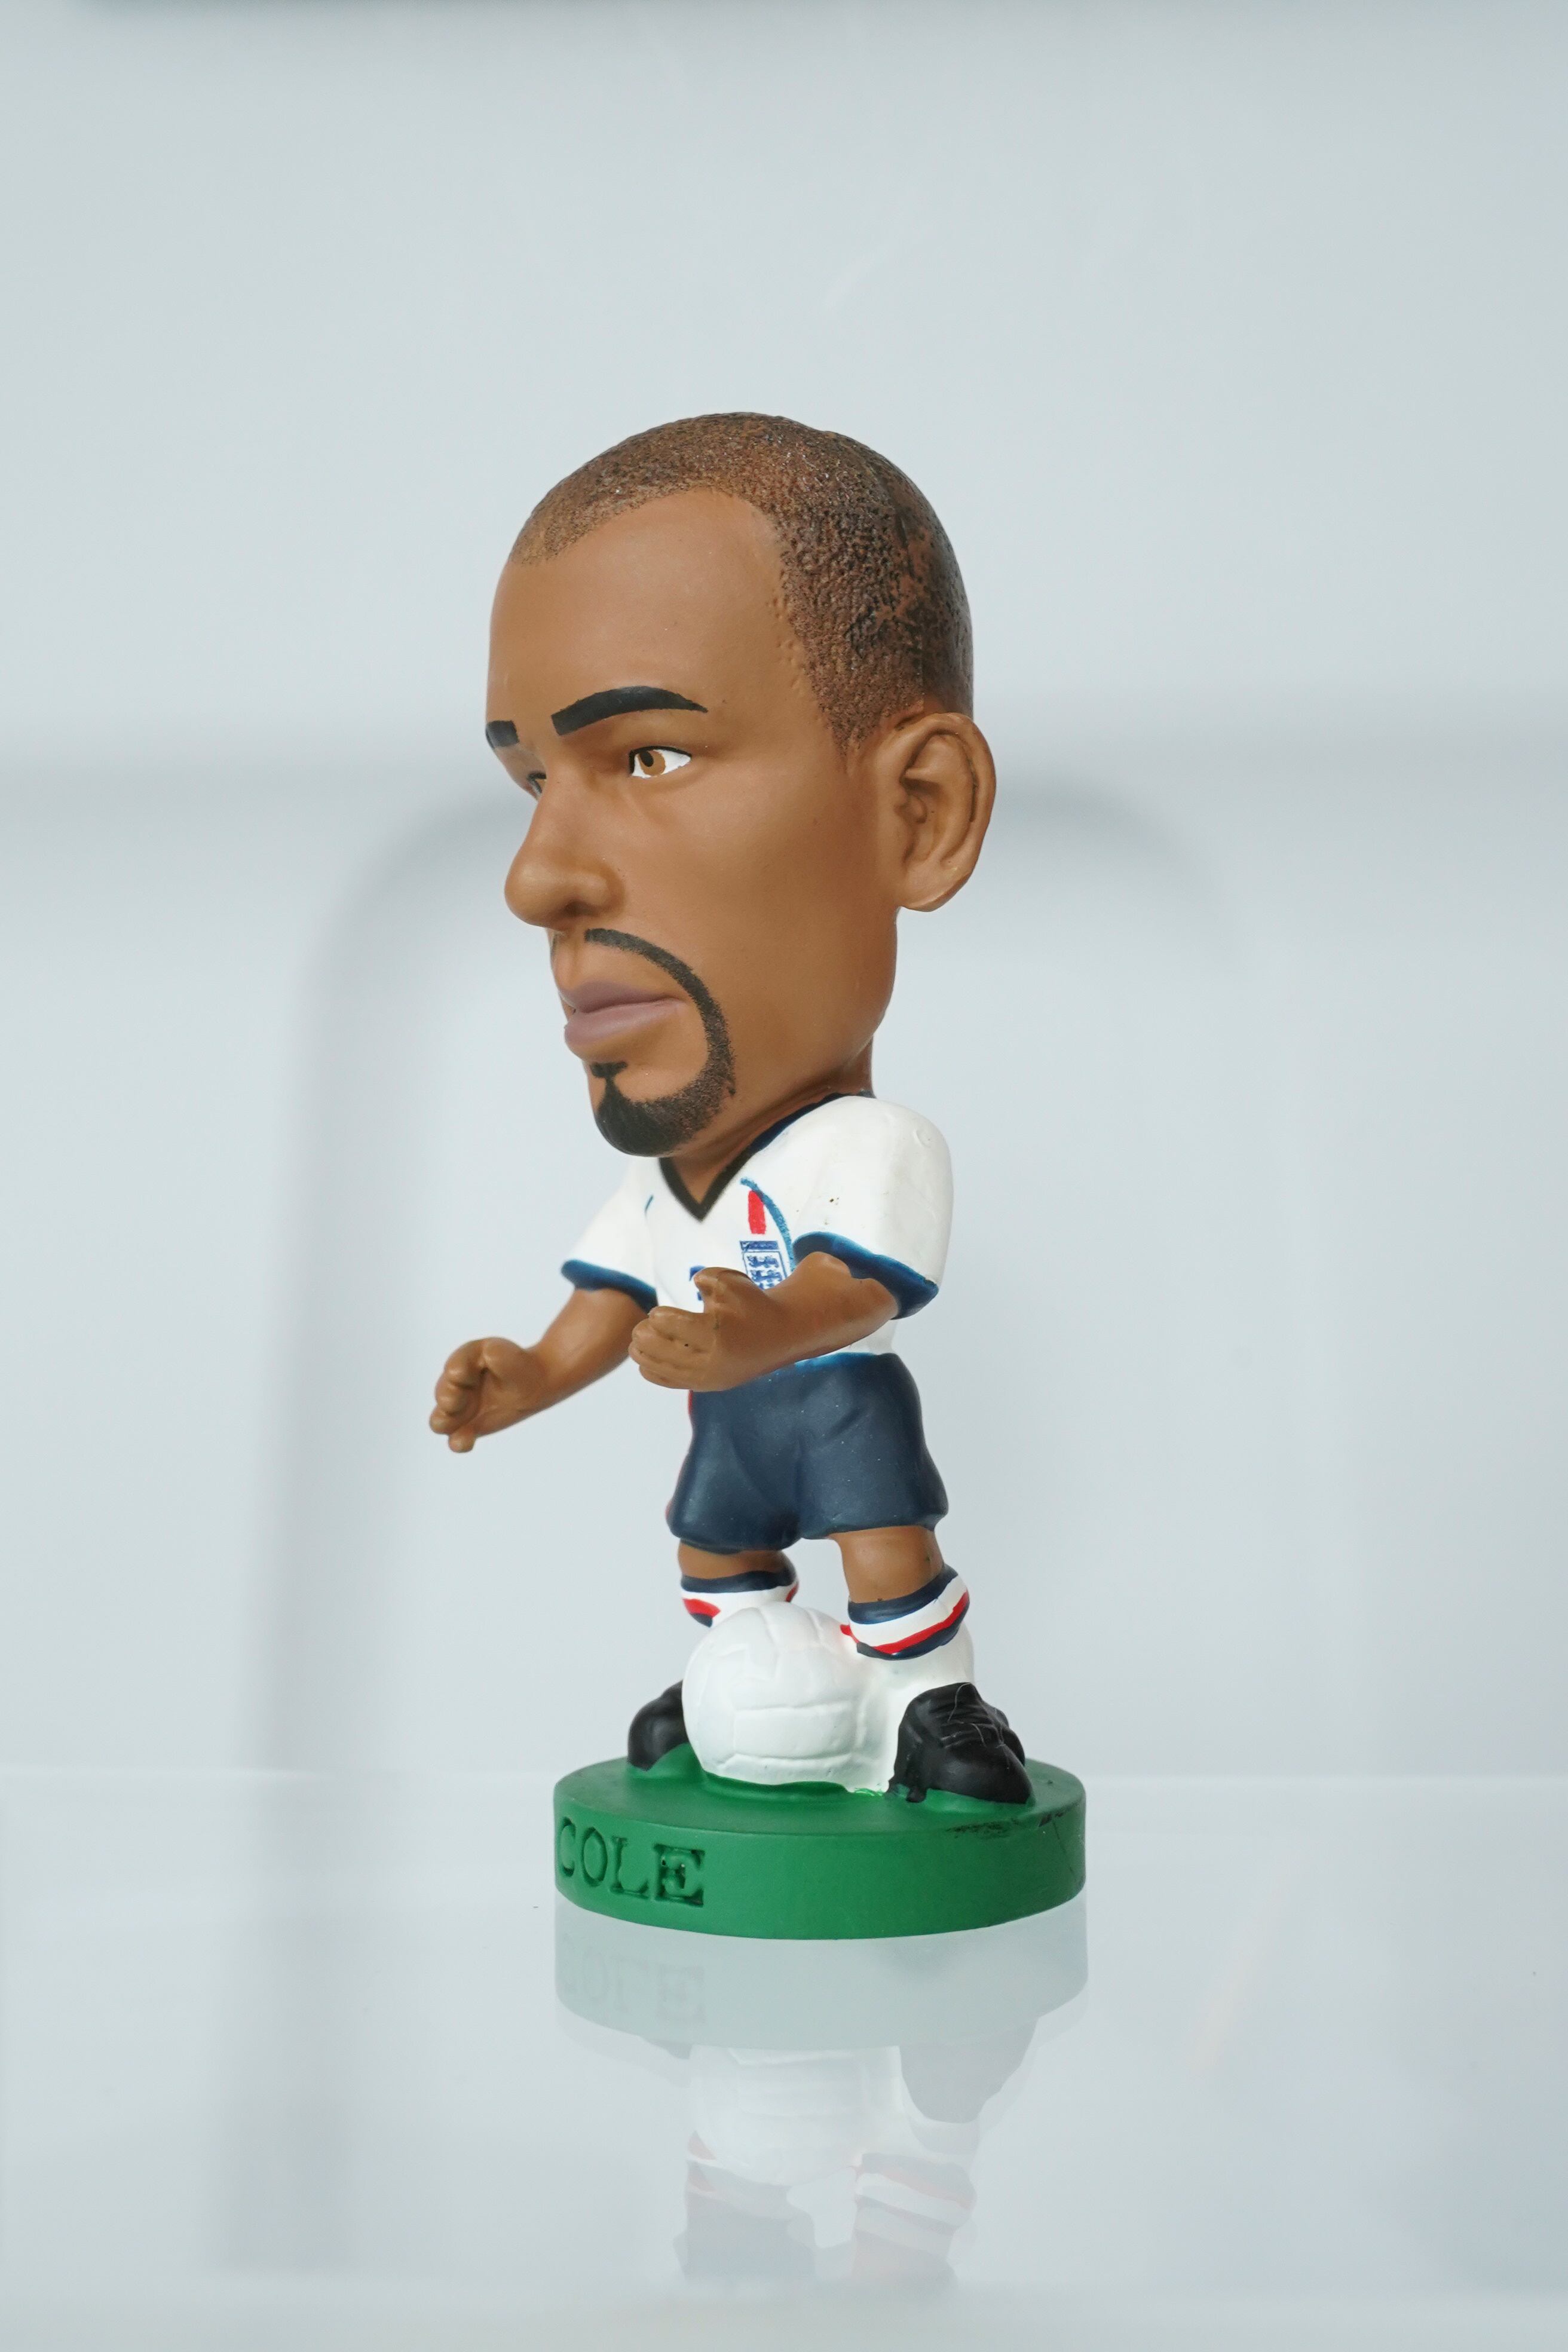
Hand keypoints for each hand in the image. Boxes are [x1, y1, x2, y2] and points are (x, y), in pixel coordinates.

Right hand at [430, 1337, 550, 1451]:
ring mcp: (461, 1408)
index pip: (455, 1368)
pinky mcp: (468, 1427)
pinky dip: (458, 1442)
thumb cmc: (517, 1365)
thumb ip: (498, 1353)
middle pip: (443, 1394)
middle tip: (457, 1402)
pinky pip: (457, 1438)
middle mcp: (456, 1386)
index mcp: (464, 1362)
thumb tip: (489, 1353)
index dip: (458, 1373)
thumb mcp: (511, 1355)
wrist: (531, 1384)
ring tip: (458, 1426)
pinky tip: (465, 1443)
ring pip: (441, 1419)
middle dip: (448, 1398)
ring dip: (446, 1422)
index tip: (464, 1375)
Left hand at [629, 1268, 782, 1391]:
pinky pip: (673, 1383)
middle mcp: (711, 1360)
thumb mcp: (732, 1281)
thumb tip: (691, 1284)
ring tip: (637, 1343)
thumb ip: (706, 1279)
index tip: (656, 1312)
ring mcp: (709, 1377)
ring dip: (645, 1356)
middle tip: (641, 1327)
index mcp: (716, 1333)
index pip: (672, 1326)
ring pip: (663, 1370)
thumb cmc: (753, 1304)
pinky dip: (655, 1373)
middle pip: (662, 1351)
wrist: (780, 1334)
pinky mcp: (709, 1385)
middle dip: (645, 1337)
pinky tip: (645, 1363)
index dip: (658, 1317)